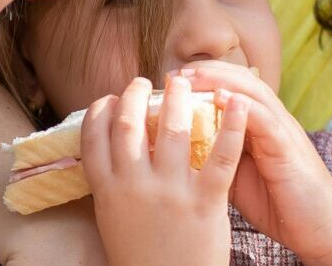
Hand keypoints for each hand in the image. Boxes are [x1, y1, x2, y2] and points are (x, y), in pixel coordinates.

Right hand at [80, 75, 247, 265]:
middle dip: (135, 94)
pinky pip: (221, 156)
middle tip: (144, 83)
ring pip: (173, 128)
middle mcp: (134, 186)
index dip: (101, 109)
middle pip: (128, 122)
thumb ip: (112, 183)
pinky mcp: (205, 202)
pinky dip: (232, 126)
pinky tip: (237, 104)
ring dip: (178, 98)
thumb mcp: (112, 219)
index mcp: (106, 191)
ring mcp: (170, 192)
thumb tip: (113, 145)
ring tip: (181, 84)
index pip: (94, 134)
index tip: (111, 98)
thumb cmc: (141, 256)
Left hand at [180, 61, 331, 265]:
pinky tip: (221, 98)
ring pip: (252, 91)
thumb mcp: (236, 177)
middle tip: (175, 74)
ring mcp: (282, 131)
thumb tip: (178, 153)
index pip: (232, 86)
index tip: (170, 82)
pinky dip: (243, 106)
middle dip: (206, 72)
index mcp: (259, 124)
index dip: (202, 78)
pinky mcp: (288, 148)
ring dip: (220, 80)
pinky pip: (266, 120)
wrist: (320, 228)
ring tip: (192, 77)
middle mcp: (272, 120)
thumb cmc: (278, 203)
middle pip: (241, 80)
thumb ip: (215, 158)